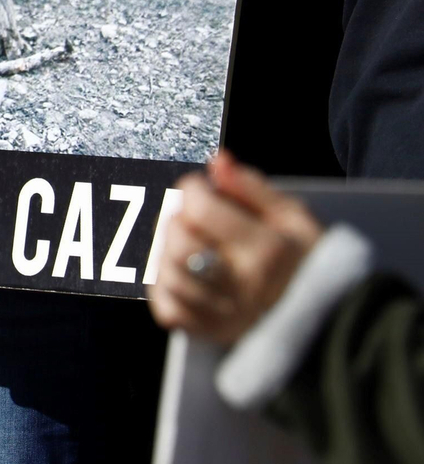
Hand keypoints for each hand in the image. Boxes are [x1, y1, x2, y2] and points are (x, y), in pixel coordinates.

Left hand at [146, 149, 323, 345]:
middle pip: (179, 243)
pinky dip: (164, 287)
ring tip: (186, 241)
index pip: (200, 209)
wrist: (330, 320)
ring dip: (167, 251)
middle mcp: (243, 285)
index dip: (192, 190)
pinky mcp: (213, 334)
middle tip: (191, 215)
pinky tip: (180, 271)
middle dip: (176, 219)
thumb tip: (218, 161)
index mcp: (267, 250)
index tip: (202, 189)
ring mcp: (226, 314)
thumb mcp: (294, 218)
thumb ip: (251, 187)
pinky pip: (169, 310)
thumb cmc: (310, 262)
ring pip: (168, 276)